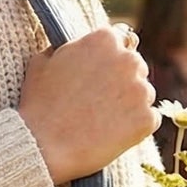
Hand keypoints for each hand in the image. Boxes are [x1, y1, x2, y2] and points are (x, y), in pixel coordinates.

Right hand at [18, 27, 158, 184]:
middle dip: (121, 80)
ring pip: (143, 93)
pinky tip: (111, 135)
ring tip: (101, 121)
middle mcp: (128, 59)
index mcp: (104, 39)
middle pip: (135, 66)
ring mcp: (141, 90)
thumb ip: (65, 48)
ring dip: (129, 104)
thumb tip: (74, 47)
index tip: (101, 73)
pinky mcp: (147, 119)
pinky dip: (134, 128)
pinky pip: (148, 119)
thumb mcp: (42, 62)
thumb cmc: (38, 105)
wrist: (43, 147)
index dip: (109, 58)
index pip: (120, 39)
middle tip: (99, 101)